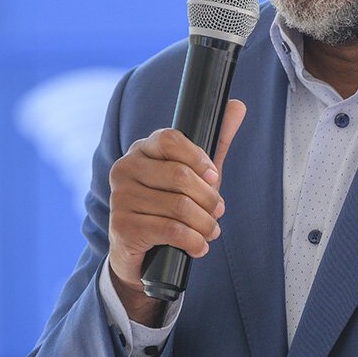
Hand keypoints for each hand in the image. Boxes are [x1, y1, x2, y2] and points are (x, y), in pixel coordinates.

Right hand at [106, 99, 245, 324]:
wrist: (142, 251)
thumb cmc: (171, 205)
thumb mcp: (197, 174)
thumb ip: (215, 141)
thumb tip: (238, 105)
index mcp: (142, 150)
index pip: (170, 139)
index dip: (198, 158)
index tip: (215, 177)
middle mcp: (125, 169)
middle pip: (179, 176)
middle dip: (208, 198)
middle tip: (219, 211)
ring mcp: (120, 198)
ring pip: (178, 206)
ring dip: (204, 224)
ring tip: (211, 231)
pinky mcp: (121, 226)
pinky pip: (170, 230)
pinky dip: (193, 241)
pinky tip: (199, 247)